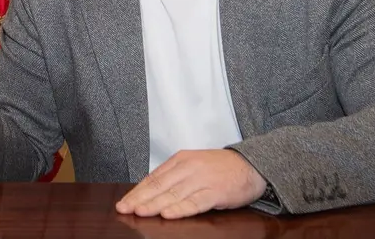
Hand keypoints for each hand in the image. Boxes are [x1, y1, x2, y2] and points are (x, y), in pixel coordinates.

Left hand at [115, 150, 265, 218]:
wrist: (251, 165)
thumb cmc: (219, 168)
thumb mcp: (193, 164)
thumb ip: (173, 176)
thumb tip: (149, 192)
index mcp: (180, 159)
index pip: (153, 177)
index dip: (137, 191)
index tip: (123, 202)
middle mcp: (188, 168)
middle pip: (159, 185)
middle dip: (139, 198)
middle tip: (124, 209)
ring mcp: (202, 180)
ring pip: (173, 194)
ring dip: (154, 204)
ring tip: (140, 212)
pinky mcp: (215, 192)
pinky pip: (194, 202)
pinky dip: (180, 209)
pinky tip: (168, 214)